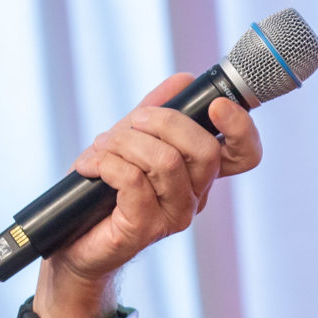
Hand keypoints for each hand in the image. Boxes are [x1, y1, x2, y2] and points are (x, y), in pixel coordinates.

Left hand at [39, 73, 261, 309]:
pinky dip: (107, 162)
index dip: (240, 128)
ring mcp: (172, 216)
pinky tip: (91, 166)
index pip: (244, 154)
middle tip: (132, 121)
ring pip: (166, 161)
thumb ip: (158, 109)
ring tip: (102, 146)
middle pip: (205, 151)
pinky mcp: (144, 229)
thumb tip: (184, 80)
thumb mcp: (131, 138)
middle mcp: (194, 196)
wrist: (72, 237)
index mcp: (199, 173)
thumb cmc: (104, 188)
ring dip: (126, 142)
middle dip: (164, 122)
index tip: (216, 106)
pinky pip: (133, 181)